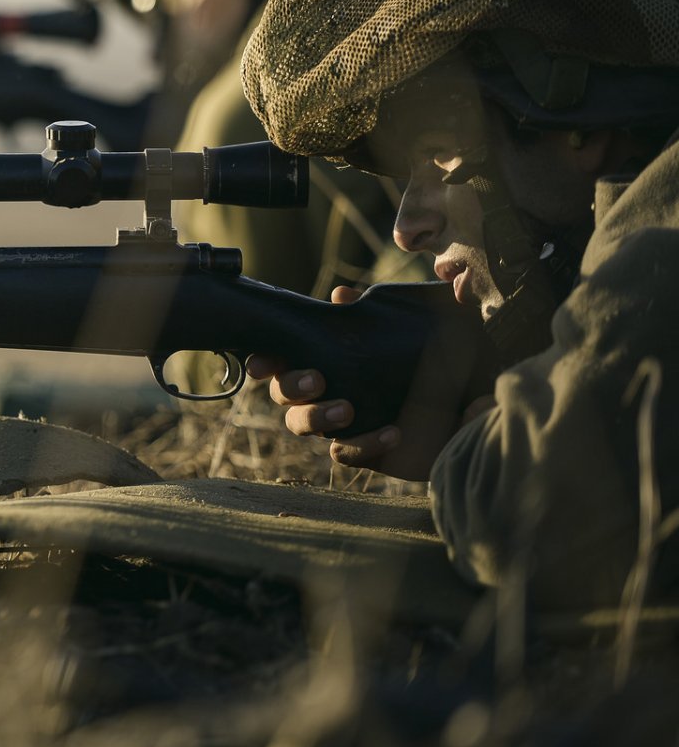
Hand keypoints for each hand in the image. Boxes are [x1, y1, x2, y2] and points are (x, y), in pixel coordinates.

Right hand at [246, 285, 497, 481]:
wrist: (482, 404)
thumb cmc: (448, 358)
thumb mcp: (424, 323)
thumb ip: (389, 304)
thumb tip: (342, 293)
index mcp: (335, 355)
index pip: (286, 354)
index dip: (265, 358)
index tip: (263, 362)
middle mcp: (330, 388)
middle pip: (283, 392)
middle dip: (290, 385)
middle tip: (317, 379)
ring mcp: (344, 422)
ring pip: (300, 424)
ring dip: (314, 416)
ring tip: (348, 410)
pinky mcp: (365, 450)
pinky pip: (343, 453)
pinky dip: (359, 444)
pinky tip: (392, 433)